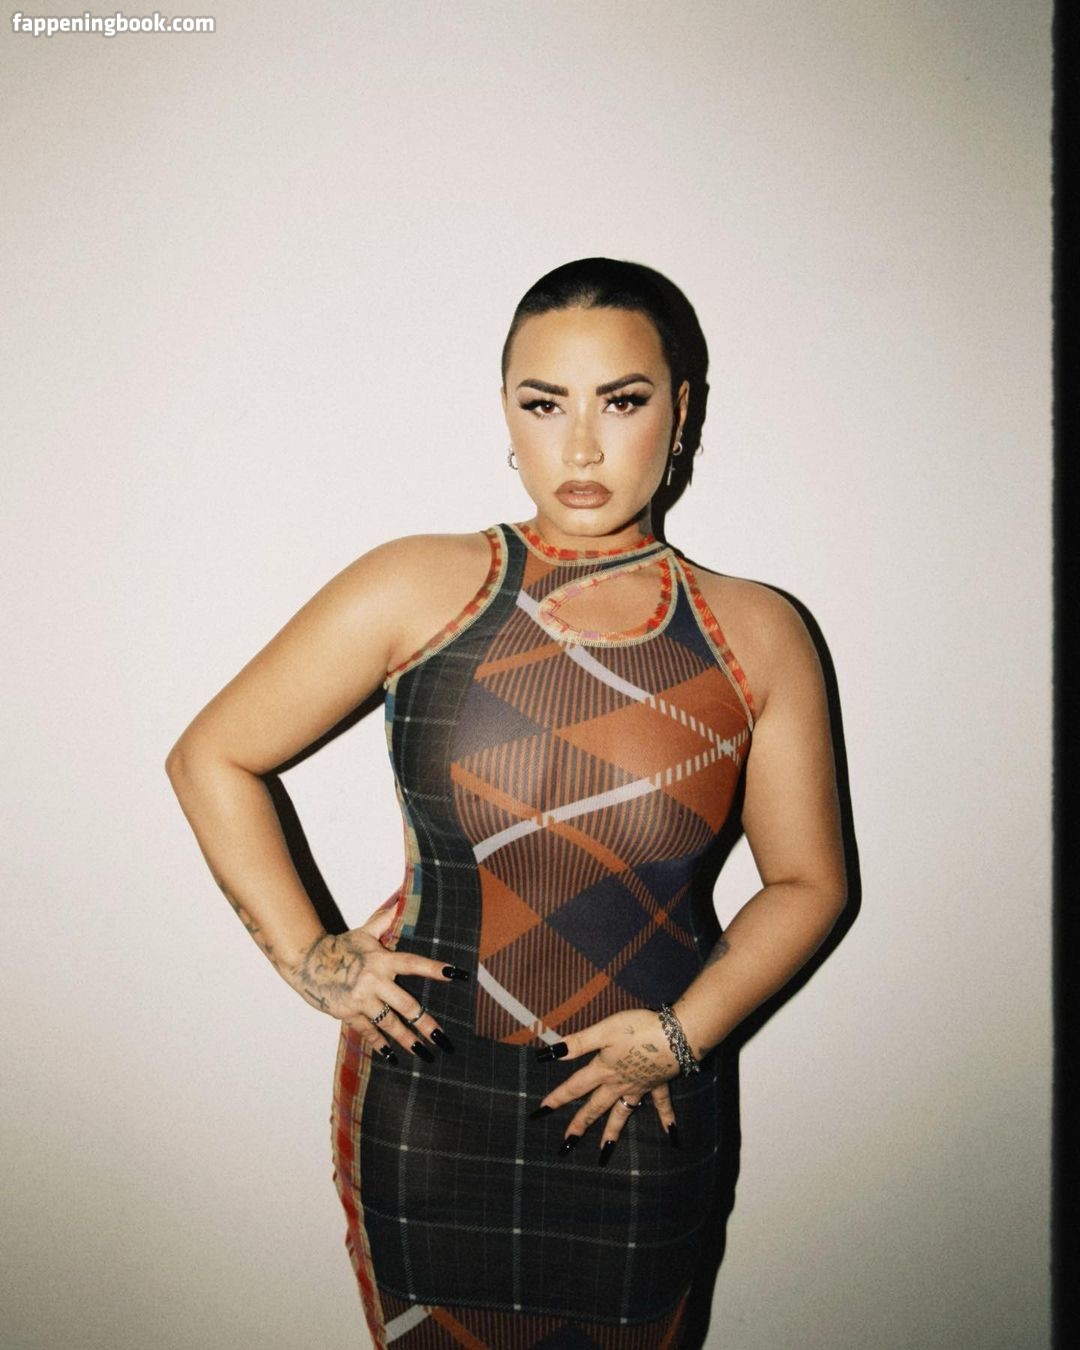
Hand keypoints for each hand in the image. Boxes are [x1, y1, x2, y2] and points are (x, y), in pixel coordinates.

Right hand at [285, 901, 469, 1062]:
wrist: (307, 962)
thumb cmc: (340, 946)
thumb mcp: (364, 932)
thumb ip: (384, 920)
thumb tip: (401, 900)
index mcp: (382, 960)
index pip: (414, 964)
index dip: (435, 968)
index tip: (457, 975)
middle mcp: (374, 981)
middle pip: (406, 1005)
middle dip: (426, 1023)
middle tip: (443, 1038)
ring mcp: (361, 1000)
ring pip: (390, 1024)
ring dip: (408, 1040)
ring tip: (425, 1054)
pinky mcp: (349, 1013)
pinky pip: (368, 1032)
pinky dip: (379, 1045)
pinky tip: (392, 1057)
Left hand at [531, 1008, 680, 1161]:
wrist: (677, 1036)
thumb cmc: (638, 1029)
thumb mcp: (604, 1030)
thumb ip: (579, 1043)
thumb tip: (551, 1054)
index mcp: (603, 1070)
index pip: (575, 1087)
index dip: (557, 1098)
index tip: (540, 1111)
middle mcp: (619, 1084)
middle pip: (595, 1107)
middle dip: (580, 1125)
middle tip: (566, 1145)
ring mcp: (639, 1087)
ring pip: (623, 1114)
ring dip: (613, 1133)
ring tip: (604, 1153)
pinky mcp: (659, 1083)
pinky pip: (662, 1106)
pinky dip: (667, 1120)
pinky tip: (672, 1136)